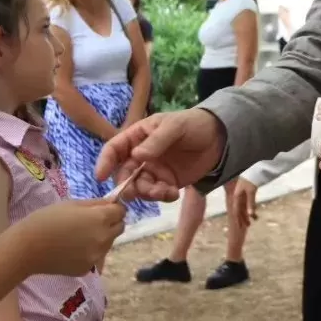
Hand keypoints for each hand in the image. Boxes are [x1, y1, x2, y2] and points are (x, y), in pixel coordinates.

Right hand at [17, 198, 126, 276]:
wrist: (27, 248)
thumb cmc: (46, 219)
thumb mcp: (72, 204)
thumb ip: (95, 204)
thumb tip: (111, 203)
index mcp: (100, 219)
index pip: (121, 212)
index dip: (114, 208)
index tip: (104, 209)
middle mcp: (104, 238)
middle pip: (119, 228)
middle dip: (111, 223)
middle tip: (91, 221)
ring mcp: (97, 256)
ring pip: (109, 243)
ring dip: (102, 237)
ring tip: (79, 235)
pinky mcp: (88, 269)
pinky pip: (96, 257)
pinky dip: (90, 252)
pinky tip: (72, 249)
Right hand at [95, 109, 225, 201]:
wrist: (219, 138)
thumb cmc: (193, 124)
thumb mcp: (174, 126)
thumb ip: (156, 141)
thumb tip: (136, 156)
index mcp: (138, 136)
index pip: (115, 149)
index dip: (105, 162)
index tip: (100, 176)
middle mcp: (141, 155)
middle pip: (124, 173)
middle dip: (128, 185)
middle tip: (136, 192)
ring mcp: (153, 170)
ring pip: (140, 187)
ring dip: (148, 193)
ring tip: (165, 191)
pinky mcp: (166, 183)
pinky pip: (157, 194)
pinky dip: (162, 197)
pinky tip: (174, 193)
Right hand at [228, 178, 257, 226]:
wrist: (254, 169)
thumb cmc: (251, 179)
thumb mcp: (251, 191)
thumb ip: (251, 203)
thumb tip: (250, 215)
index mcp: (236, 196)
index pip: (236, 211)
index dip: (238, 219)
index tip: (240, 227)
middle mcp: (238, 196)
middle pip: (239, 210)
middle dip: (243, 218)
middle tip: (248, 226)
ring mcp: (242, 195)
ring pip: (244, 207)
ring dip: (248, 214)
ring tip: (254, 219)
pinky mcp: (247, 193)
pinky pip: (247, 203)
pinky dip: (250, 208)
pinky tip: (254, 212)